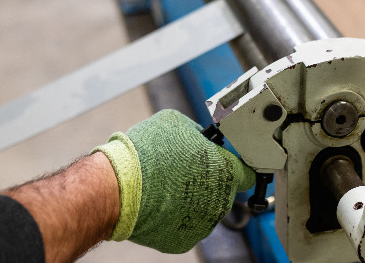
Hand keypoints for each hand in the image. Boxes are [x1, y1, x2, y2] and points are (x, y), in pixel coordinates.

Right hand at [94, 109, 254, 253]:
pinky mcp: (183, 241)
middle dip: (208, 181)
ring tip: (166, 186)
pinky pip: (186, 224)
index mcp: (225, 171)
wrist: (117, 187)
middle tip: (183, 170)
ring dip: (192, 199)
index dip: (236, 165)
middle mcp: (220, 201)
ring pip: (204, 209)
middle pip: (223, 191)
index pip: (247, 173)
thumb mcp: (177, 123)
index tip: (227, 164)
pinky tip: (159, 203)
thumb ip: (198, 133)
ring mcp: (202, 224)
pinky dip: (176, 216)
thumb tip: (202, 138)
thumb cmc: (147, 152)